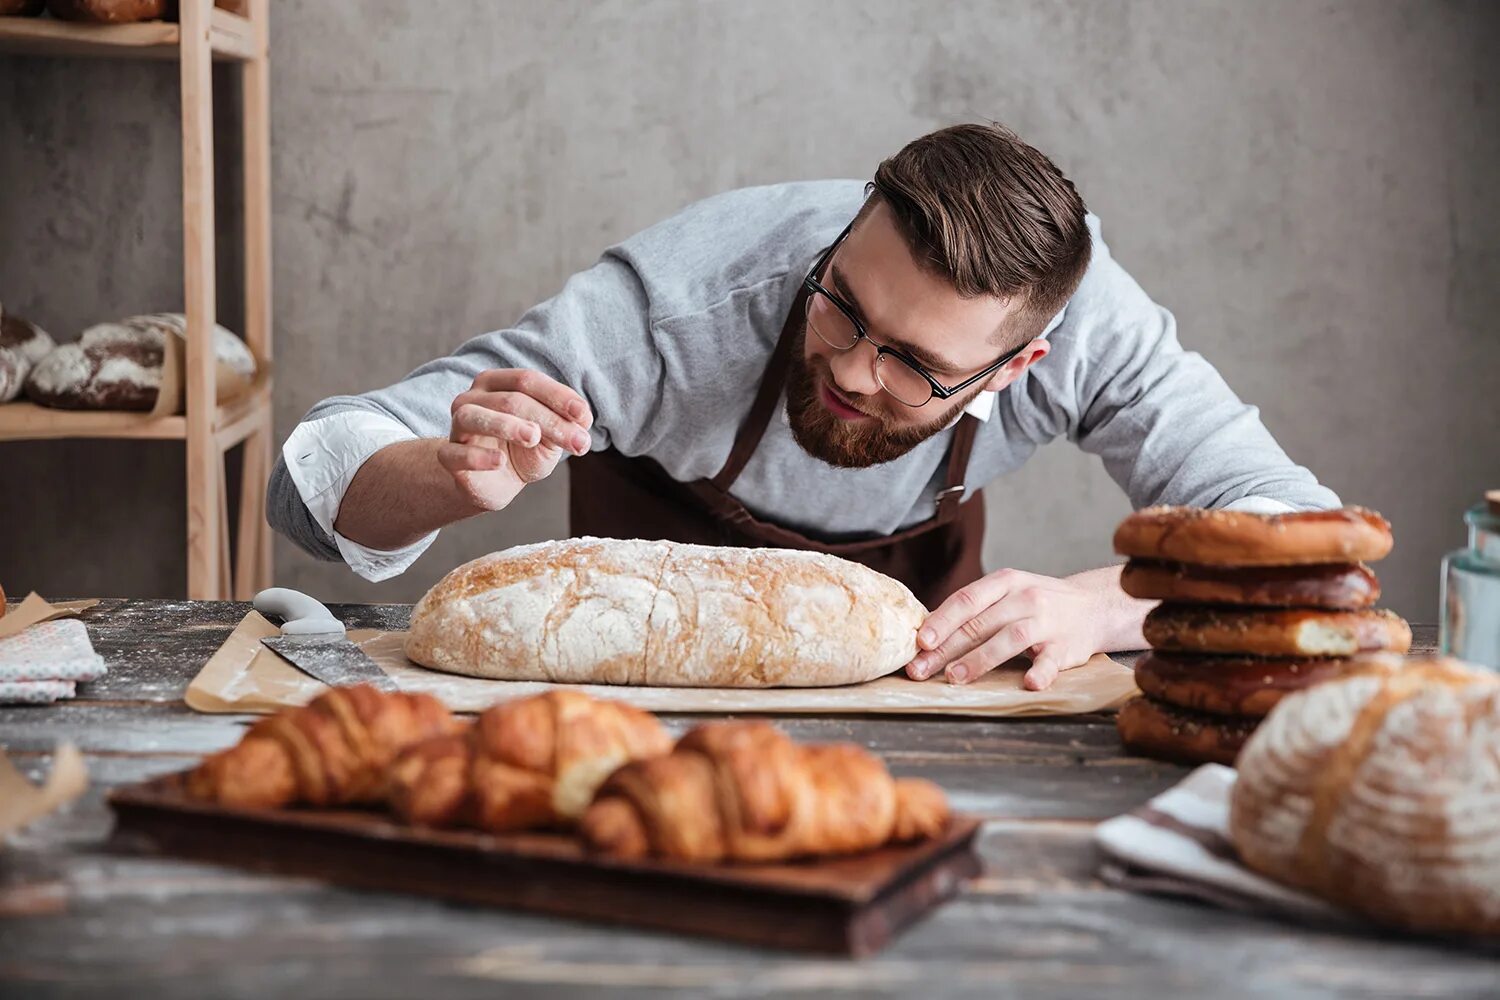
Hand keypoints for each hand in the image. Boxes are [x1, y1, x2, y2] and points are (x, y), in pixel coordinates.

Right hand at [441, 369, 593, 510]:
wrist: (497, 483)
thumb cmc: (524, 450)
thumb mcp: (550, 437)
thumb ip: (564, 425)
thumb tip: (582, 421)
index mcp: (499, 383)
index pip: (527, 380)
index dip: (557, 396)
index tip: (583, 416)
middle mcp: (474, 398)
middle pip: (511, 400)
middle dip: (548, 421)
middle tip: (578, 443)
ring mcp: (457, 426)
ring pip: (474, 416)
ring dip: (507, 425)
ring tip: (533, 437)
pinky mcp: (448, 456)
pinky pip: (455, 453)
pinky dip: (478, 456)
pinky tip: (500, 461)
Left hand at [905, 569, 1111, 689]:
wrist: (1093, 607)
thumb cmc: (1036, 605)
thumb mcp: (1006, 594)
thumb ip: (974, 610)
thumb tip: (927, 636)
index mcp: (1005, 582)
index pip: (966, 600)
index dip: (941, 621)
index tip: (919, 642)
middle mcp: (1025, 598)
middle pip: (980, 623)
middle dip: (947, 648)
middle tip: (921, 670)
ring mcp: (1047, 622)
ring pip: (1009, 639)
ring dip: (979, 660)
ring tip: (955, 677)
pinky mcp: (1066, 647)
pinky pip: (1052, 660)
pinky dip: (1040, 672)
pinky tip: (1028, 683)